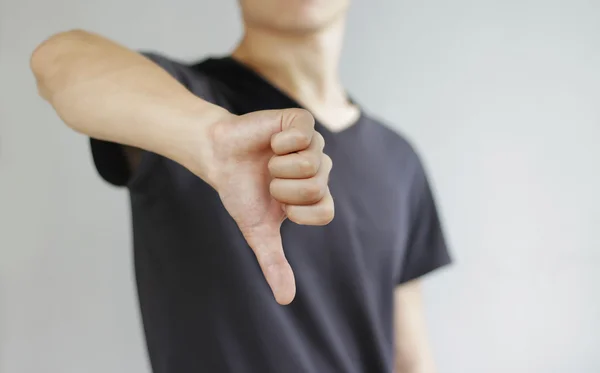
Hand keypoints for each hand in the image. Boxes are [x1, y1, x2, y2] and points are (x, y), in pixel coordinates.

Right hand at [204, 108, 333, 304]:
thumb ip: (273, 262)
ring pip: (311, 163)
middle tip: (269, 179)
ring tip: (268, 161)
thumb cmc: (240, 192)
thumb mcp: (257, 230)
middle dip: (283, 188)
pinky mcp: (300, 121)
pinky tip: (272, 142)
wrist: (218, 158)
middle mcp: (319, 168)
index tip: (278, 203)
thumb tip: (285, 300)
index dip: (297, 210)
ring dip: (278, 167)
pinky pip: (303, 134)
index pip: (326, 212)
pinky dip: (280, 142)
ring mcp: (312, 143)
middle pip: (318, 187)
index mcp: (316, 195)